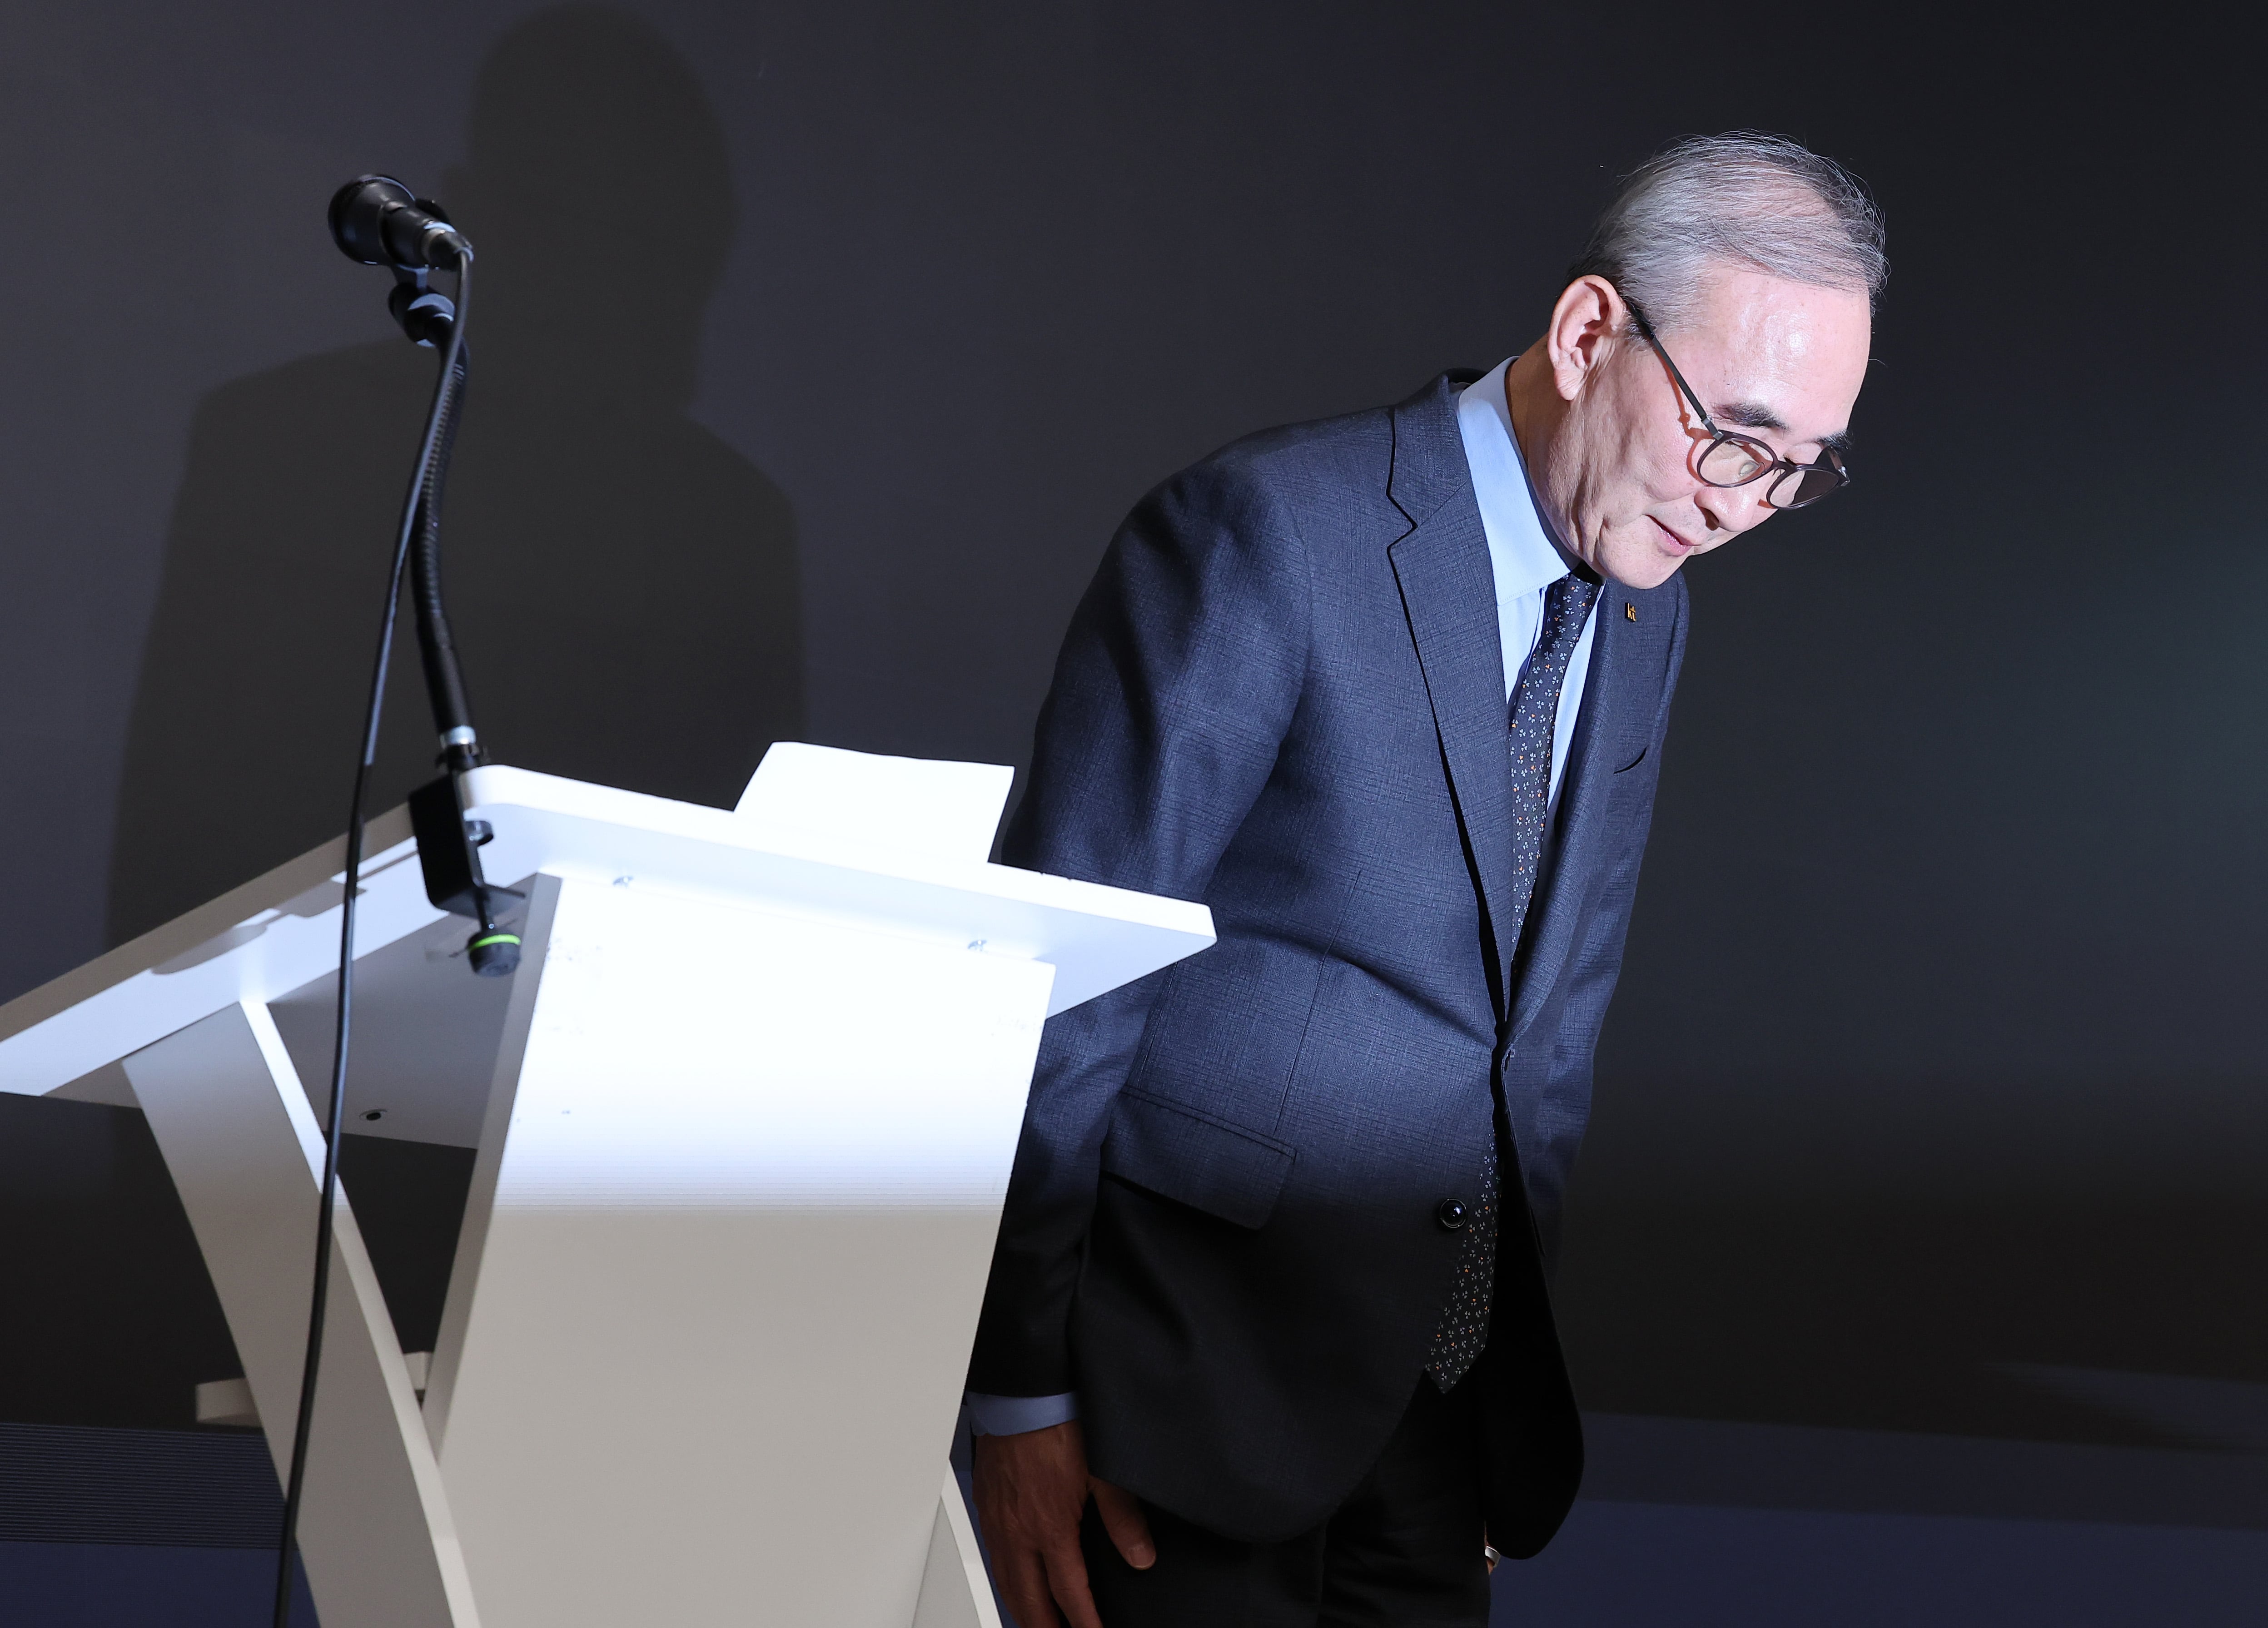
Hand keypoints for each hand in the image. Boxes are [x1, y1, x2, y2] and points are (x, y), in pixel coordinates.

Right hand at [972, 1420, 1153, 1627]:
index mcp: (1050, 1528)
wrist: (1024, 1395)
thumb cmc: (1059, 1425)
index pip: (1068, 1592)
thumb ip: (1123, 1519)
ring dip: (1022, 1609)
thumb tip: (1141, 1555)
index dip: (1083, 1621)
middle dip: (1045, 1627)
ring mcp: (997, 1522)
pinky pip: (992, 1556)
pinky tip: (1012, 1580)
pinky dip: (1004, 1579)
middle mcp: (1018, 1532)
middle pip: (1029, 1599)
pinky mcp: (986, 1506)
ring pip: (1005, 1582)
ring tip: (1036, 1623)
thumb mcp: (1104, 1474)